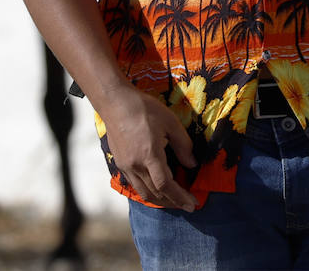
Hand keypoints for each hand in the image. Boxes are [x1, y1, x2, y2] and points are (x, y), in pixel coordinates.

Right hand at [97, 84, 198, 210]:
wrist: (115, 103)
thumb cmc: (144, 109)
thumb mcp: (171, 122)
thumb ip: (183, 145)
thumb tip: (192, 164)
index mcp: (150, 155)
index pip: (166, 185)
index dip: (180, 197)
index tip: (193, 204)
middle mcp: (136, 165)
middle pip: (156, 193)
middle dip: (173, 202)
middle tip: (187, 205)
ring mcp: (126, 166)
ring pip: (143, 192)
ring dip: (160, 200)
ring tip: (173, 201)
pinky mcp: (120, 163)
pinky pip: (135, 185)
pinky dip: (148, 191)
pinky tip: (156, 188)